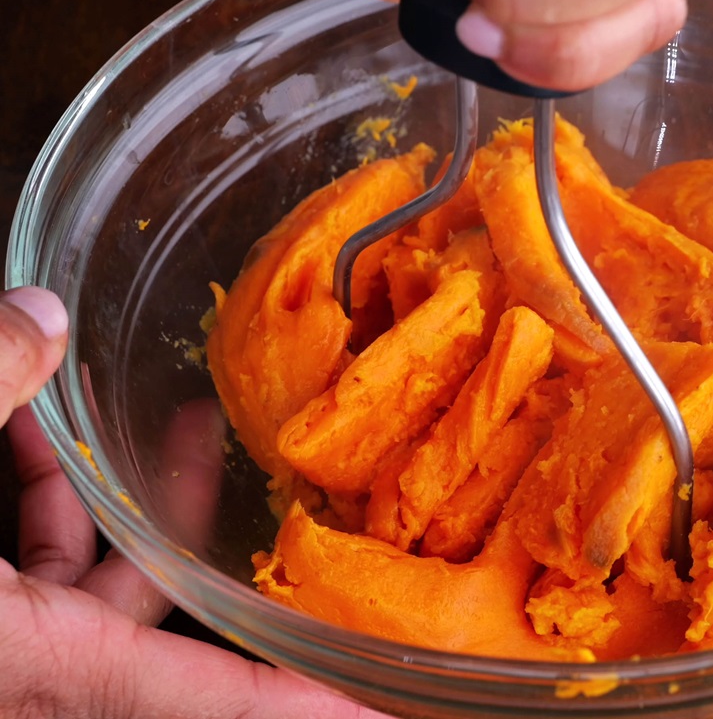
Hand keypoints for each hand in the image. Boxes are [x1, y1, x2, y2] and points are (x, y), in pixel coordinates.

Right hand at [0, 287, 380, 717]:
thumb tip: (46, 317)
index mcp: (47, 662)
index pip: (218, 699)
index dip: (312, 702)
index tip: (389, 705)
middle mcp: (41, 676)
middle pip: (171, 610)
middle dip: (216, 519)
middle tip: (285, 470)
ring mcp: (16, 656)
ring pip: (109, 581)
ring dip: (131, 490)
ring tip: (177, 418)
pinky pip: (48, 572)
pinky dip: (57, 503)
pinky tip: (39, 429)